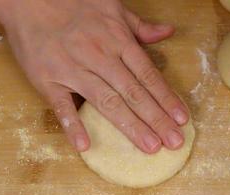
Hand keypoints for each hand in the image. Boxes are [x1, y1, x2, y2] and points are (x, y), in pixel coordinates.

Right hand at [0, 0, 189, 152]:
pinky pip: (61, 106)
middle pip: (133, 93)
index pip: (148, 74)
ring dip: (130, 126)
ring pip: (106, 101)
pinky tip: (85, 145)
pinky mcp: (47, 80)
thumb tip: (167, 32)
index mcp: (117, 40)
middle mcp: (99, 56)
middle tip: (174, 141)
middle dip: (156, 119)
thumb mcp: (112, 7)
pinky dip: (73, 125)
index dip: (166, 98)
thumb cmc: (73, 4)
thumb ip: (140, 26)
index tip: (182, 118)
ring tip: (149, 146)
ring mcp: (72, 70)